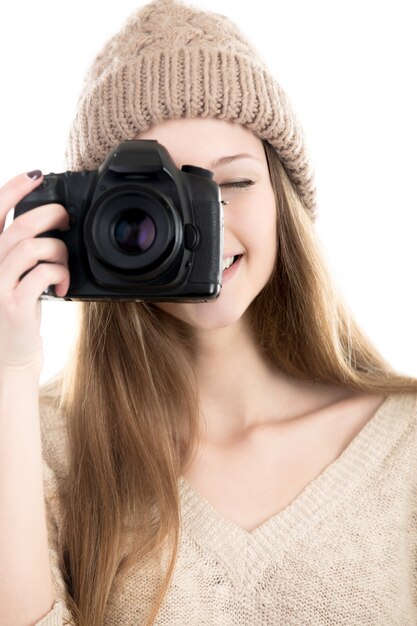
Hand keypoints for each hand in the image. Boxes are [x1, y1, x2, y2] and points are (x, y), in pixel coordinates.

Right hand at [0, 171, 69, 373]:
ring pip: (33, 247)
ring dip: (58, 251)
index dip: (13, 188)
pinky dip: (60, 274)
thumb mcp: (12, 275)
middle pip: (20, 225)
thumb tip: (48, 222)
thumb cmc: (15, 311)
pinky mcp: (13, 305)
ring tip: (64, 264)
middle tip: (67, 221)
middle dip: (51, 215)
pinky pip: (42, 274)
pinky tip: (62, 286)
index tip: (36, 175)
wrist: (8, 356)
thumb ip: (20, 250)